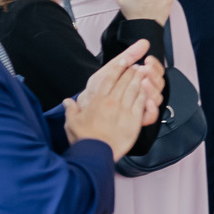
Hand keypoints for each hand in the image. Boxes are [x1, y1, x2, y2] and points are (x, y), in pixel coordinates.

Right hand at [63, 41, 165, 157]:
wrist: (96, 153)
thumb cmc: (84, 139)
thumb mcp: (72, 122)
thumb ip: (71, 110)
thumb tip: (67, 102)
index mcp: (98, 100)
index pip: (109, 78)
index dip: (118, 68)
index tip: (124, 60)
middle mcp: (112, 102)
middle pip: (124, 81)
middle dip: (131, 71)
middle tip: (136, 65)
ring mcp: (124, 110)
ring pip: (134, 89)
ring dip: (139, 79)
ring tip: (143, 72)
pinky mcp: (134, 120)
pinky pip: (141, 103)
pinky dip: (145, 94)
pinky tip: (147, 90)